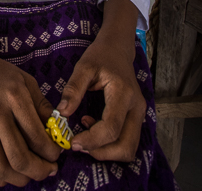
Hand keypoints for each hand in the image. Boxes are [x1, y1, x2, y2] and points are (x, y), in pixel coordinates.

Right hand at [0, 23, 59, 186]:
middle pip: (18, 157)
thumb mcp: (28, 82)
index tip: (57, 153)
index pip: (35, 136)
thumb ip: (43, 107)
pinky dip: (0, 180)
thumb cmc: (4, 76)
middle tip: (50, 169)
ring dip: (21, 179)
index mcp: (14, 98)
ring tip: (33, 173)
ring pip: (1, 168)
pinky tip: (13, 173)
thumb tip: (58, 132)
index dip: (51, 151)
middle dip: (39, 170)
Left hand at [56, 0, 145, 161]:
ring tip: (87, 134)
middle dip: (101, 153)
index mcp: (124, 94)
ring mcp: (140, 114)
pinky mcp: (136, 117)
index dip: (92, 141)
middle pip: (125, 146)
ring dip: (107, 151)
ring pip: (129, 148)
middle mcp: (136, 107)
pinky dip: (111, 145)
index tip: (73, 141)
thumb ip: (73, 89)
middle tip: (79, 143)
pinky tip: (95, 127)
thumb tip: (62, 113)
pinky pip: (127, 141)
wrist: (118, 48)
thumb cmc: (100, 55)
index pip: (111, 128)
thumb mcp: (83, 67)